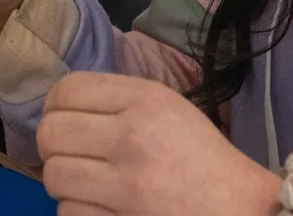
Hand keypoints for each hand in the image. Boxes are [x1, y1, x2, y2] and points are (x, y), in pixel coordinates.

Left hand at [36, 73, 279, 215]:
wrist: (242, 210)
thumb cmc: (203, 159)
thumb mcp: (169, 109)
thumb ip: (119, 102)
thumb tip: (60, 107)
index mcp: (146, 99)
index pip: (67, 90)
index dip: (55, 107)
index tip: (66, 122)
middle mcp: (132, 136)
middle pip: (51, 133)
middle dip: (55, 147)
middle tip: (74, 157)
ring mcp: (127, 185)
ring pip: (54, 177)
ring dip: (67, 184)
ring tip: (89, 186)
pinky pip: (69, 213)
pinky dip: (80, 213)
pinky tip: (102, 210)